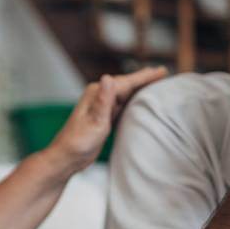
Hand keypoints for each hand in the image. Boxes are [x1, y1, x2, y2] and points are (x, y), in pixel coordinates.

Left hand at [46, 66, 167, 173]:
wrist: (66, 157)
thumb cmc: (78, 142)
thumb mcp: (95, 122)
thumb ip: (103, 101)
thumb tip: (108, 78)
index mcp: (97, 93)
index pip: (126, 82)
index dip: (145, 77)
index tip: (162, 71)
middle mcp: (99, 96)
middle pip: (127, 84)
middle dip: (144, 78)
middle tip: (163, 72)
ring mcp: (101, 106)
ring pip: (125, 93)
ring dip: (140, 88)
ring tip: (155, 82)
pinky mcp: (103, 116)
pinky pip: (122, 103)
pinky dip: (132, 99)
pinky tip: (139, 100)